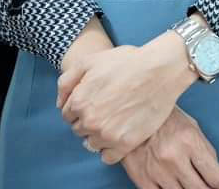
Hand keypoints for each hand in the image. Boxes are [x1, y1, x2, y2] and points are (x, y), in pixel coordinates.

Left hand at [58, 39, 190, 163]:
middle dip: (88, 119)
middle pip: (79, 129)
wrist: (158, 71)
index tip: (94, 99)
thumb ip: (67, 81)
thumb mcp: (90, 60)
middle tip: (105, 106)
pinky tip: (118, 134)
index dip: (80, 105)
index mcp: (79, 101)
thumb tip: (60, 103)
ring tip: (113, 119)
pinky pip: (107, 157)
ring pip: (92, 144)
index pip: (68, 114)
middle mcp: (90, 121)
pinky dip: (110, 149)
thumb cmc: (126, 62)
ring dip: (98, 134)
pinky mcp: (125, 144)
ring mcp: (107, 135)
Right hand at [119, 104, 218, 188]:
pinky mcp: (143, 179)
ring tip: (185, 179)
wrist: (130, 113)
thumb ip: (204, 150)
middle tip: (204, 182)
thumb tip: (216, 174)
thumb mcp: (190, 126)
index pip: (216, 177)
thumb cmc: (163, 117)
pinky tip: (170, 182)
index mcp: (189, 140)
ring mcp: (157, 170)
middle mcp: (174, 157)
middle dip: (206, 188)